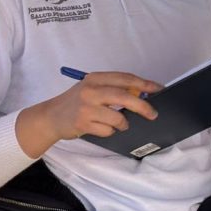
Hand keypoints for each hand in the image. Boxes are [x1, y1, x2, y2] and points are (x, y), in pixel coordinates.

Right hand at [16, 71, 162, 157]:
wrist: (51, 116)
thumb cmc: (76, 102)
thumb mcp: (92, 88)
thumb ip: (113, 88)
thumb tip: (142, 92)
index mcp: (95, 78)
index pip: (124, 78)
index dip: (144, 83)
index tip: (158, 89)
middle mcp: (90, 91)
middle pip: (124, 96)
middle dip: (142, 106)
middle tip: (153, 114)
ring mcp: (86, 108)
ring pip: (118, 117)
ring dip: (123, 124)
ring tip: (119, 124)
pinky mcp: (83, 123)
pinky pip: (108, 130)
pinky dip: (110, 131)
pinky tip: (101, 128)